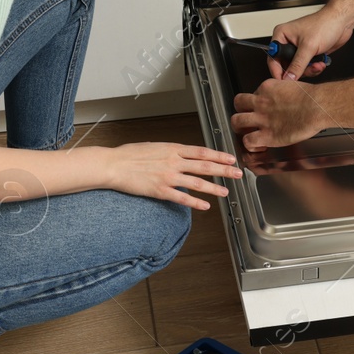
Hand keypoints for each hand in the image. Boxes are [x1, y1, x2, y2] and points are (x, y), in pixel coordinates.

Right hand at [106, 142, 240, 209]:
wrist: (114, 164)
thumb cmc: (130, 154)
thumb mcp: (154, 146)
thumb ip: (170, 152)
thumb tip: (182, 155)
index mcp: (172, 149)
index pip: (202, 152)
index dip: (219, 155)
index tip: (231, 158)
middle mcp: (173, 161)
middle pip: (205, 166)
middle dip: (224, 170)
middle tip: (238, 174)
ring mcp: (168, 176)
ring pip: (197, 183)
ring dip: (214, 188)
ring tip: (226, 192)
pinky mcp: (160, 190)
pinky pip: (182, 198)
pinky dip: (195, 203)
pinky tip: (205, 206)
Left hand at [231, 79, 328, 150]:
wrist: (317, 106)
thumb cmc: (312, 97)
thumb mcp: (291, 85)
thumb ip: (282, 91)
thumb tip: (282, 96)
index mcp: (267, 88)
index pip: (252, 94)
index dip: (254, 103)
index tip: (259, 108)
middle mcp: (261, 101)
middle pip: (238, 104)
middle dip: (241, 111)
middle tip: (247, 119)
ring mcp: (262, 118)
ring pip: (236, 121)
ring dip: (241, 128)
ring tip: (248, 132)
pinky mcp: (268, 135)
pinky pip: (248, 140)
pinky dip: (250, 145)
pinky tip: (259, 146)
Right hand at [268, 6, 353, 80]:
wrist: (341, 22)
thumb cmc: (325, 24)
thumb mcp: (309, 46)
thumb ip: (297, 65)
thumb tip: (288, 78)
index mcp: (282, 35)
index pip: (273, 58)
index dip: (278, 72)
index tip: (284, 82)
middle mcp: (288, 42)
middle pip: (285, 66)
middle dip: (299, 71)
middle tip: (308, 70)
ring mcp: (299, 49)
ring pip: (297, 69)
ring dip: (309, 70)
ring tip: (318, 64)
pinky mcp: (308, 54)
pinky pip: (306, 68)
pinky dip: (314, 68)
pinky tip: (321, 63)